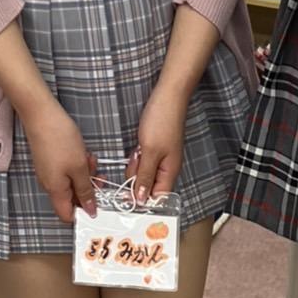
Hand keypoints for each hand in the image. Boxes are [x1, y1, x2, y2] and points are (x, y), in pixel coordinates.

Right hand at [24, 103, 98, 223]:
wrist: (40, 113)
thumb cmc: (58, 137)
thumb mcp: (80, 167)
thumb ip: (86, 191)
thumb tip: (90, 210)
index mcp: (55, 191)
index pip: (69, 216)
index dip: (84, 212)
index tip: (97, 202)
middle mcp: (49, 185)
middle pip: (72, 199)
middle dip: (88, 189)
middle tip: (98, 177)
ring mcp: (48, 172)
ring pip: (71, 183)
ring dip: (84, 174)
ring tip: (90, 161)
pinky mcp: (49, 161)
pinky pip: (66, 171)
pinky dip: (77, 166)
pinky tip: (82, 154)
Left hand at [128, 86, 187, 201]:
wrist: (168, 96)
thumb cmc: (163, 120)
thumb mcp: (150, 151)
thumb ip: (145, 177)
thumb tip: (142, 199)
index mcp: (169, 173)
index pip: (157, 199)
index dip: (142, 201)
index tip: (128, 198)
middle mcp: (167, 169)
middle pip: (147, 187)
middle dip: (137, 177)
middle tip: (137, 159)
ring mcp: (161, 160)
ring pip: (143, 173)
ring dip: (136, 165)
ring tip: (139, 149)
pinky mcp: (155, 150)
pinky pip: (143, 161)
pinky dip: (138, 156)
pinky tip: (139, 146)